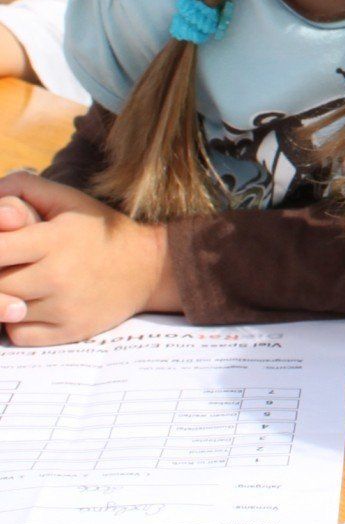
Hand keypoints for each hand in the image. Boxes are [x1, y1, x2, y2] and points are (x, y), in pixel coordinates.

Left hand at [0, 171, 177, 345]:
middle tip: (13, 265)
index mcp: (56, 239)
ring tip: (25, 282)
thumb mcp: (66, 199)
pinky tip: (36, 304)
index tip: (2, 247)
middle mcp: (59, 275)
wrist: (151, 266)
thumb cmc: (98, 228)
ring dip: (8, 299)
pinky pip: (19, 335)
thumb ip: (22, 189)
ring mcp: (65, 307)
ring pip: (5, 312)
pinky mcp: (69, 331)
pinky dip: (19, 323)